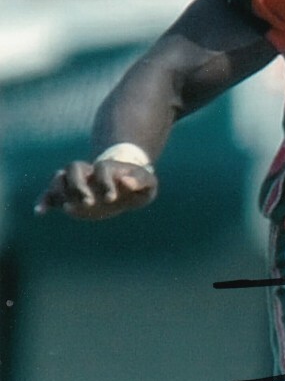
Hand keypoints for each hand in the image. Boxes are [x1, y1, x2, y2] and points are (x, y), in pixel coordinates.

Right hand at [36, 156, 156, 219]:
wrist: (125, 183)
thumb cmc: (137, 183)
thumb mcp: (147, 183)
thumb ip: (141, 181)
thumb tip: (125, 182)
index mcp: (107, 168)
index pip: (102, 168)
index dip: (105, 182)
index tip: (112, 198)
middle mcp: (88, 172)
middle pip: (74, 168)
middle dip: (78, 184)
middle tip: (88, 202)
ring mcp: (76, 182)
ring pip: (60, 178)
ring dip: (60, 191)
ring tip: (66, 207)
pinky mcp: (69, 195)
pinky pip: (51, 194)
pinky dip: (44, 201)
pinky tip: (40, 212)